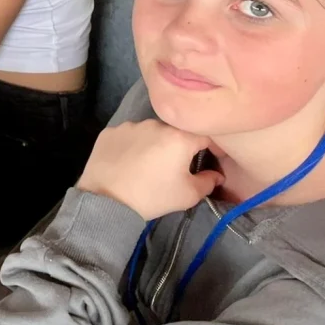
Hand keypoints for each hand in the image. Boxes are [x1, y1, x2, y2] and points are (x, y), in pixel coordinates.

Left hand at [76, 119, 223, 220]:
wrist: (107, 200)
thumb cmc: (153, 196)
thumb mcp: (188, 194)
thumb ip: (208, 181)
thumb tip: (216, 175)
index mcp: (178, 136)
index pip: (204, 135)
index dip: (210, 147)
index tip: (209, 158)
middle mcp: (154, 124)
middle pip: (174, 131)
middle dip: (178, 146)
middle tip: (174, 165)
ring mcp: (129, 125)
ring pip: (149, 132)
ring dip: (153, 144)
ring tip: (149, 164)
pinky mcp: (109, 132)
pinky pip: (128, 135)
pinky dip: (131, 145)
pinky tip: (128, 161)